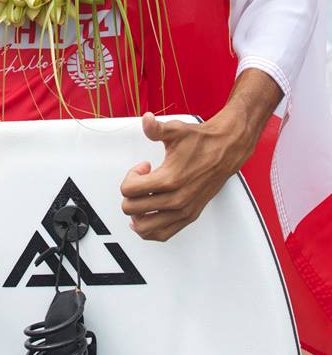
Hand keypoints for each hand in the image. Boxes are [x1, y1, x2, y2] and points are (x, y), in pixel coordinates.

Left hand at [120, 110, 252, 241]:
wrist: (225, 150)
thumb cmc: (201, 141)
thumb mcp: (175, 130)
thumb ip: (155, 128)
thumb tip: (146, 120)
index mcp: (169, 180)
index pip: (129, 190)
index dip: (130, 175)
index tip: (144, 166)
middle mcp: (176, 200)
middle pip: (132, 209)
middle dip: (131, 193)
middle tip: (143, 179)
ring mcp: (183, 211)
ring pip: (145, 228)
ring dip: (137, 213)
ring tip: (142, 198)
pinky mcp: (189, 215)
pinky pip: (162, 234)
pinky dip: (150, 228)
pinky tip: (147, 214)